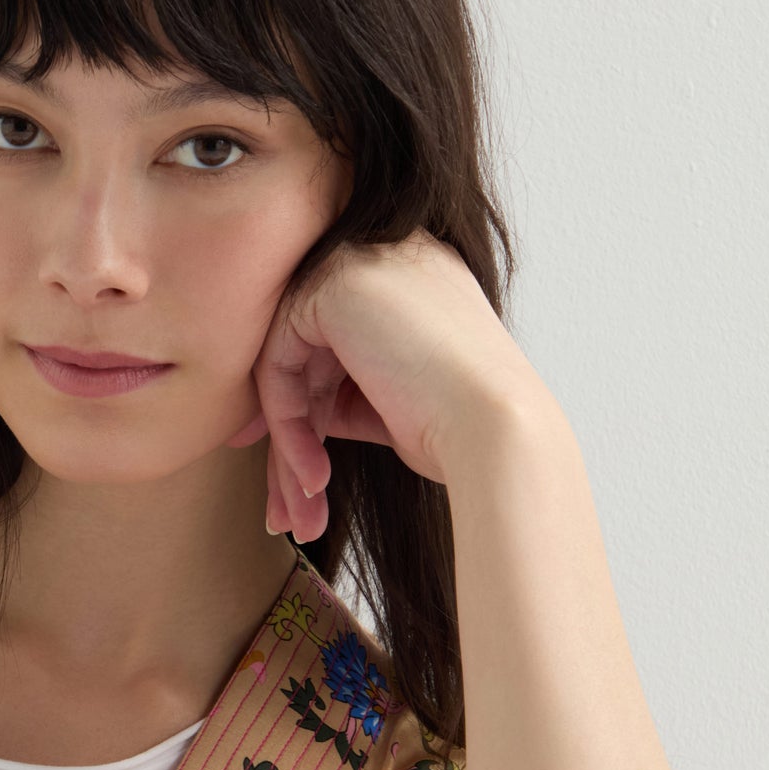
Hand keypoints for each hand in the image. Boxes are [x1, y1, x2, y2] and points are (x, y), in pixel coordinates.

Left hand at [225, 228, 551, 541]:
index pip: (334, 344)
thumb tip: (272, 416)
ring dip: (289, 449)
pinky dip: (289, 428)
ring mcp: (360, 260)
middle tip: (289, 511)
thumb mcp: (390, 400)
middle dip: (291, 442)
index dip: (304, 412)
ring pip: (287, 364)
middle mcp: (387, 255)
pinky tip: (312, 476)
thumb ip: (339, 390)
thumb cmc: (460, 429)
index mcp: (412, 276)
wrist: (496, 430)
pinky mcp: (333, 283)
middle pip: (305, 355)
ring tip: (302, 514)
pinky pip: (278, 363)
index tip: (289, 476)